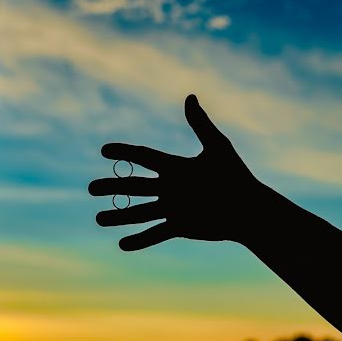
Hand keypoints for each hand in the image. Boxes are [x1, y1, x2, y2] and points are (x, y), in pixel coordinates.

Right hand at [89, 94, 262, 250]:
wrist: (251, 209)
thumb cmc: (237, 177)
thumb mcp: (217, 148)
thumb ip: (200, 124)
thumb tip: (190, 96)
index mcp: (176, 167)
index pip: (144, 157)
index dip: (124, 152)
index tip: (104, 150)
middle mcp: (170, 188)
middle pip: (135, 186)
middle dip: (113, 187)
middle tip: (90, 188)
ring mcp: (173, 208)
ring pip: (140, 212)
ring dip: (119, 216)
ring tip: (98, 219)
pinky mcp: (180, 227)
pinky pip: (155, 234)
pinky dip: (139, 240)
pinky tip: (122, 244)